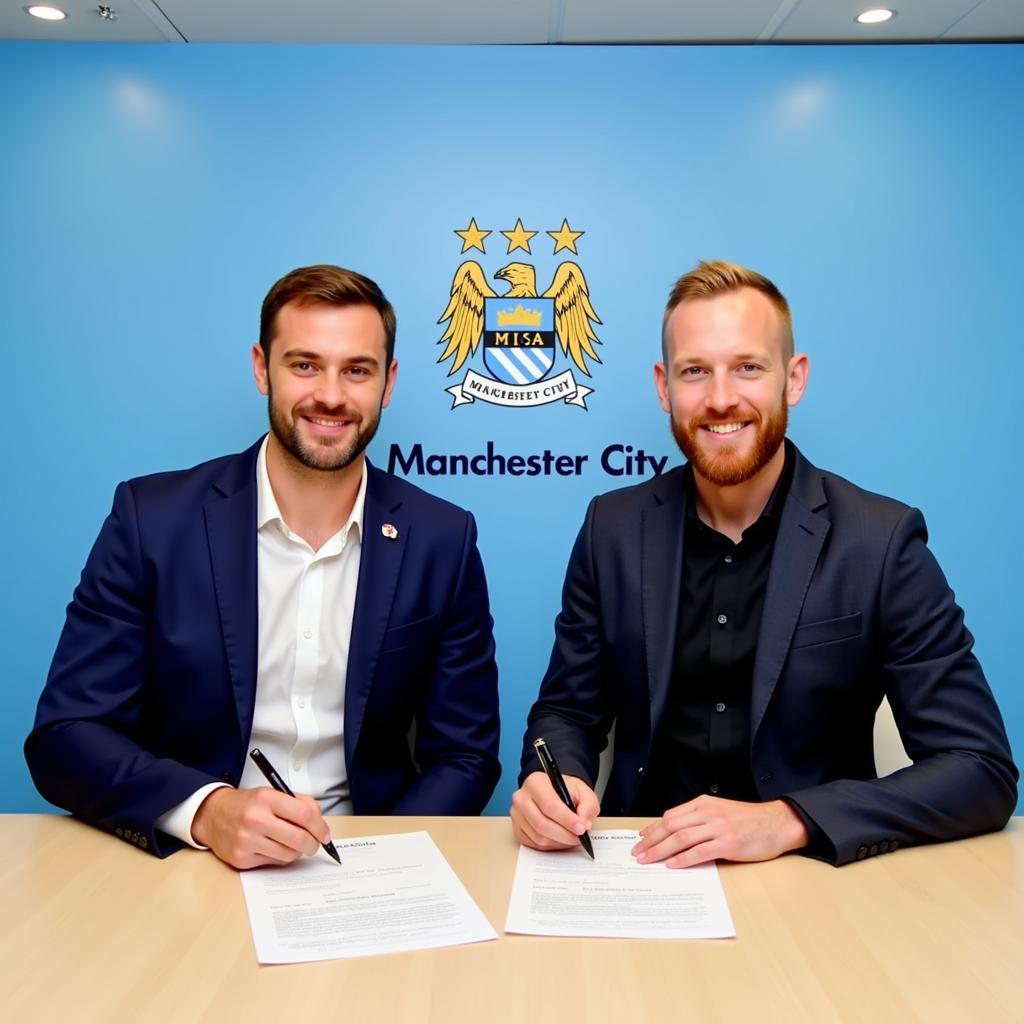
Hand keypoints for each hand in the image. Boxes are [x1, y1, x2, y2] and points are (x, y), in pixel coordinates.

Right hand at [191, 787, 330, 869]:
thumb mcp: (272, 793)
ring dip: (297, 852)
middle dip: (313, 844)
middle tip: (315, 844)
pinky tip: (275, 847)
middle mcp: (255, 819)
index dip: (320, 827)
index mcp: (266, 798)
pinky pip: (273, 862)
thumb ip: (299, 803)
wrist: (213, 815)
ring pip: (288, 854)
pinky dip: (280, 857)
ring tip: (293, 843)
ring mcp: (247, 841)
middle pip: (298, 838)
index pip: (304, 814)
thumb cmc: (247, 804)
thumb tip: (320, 823)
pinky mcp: (241, 859)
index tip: (325, 834)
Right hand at [510, 770, 599, 850]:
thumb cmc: (566, 791)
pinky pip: (534, 845)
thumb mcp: (583, 791)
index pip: (549, 804)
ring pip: (539, 837)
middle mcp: (521, 798)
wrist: (554, 793)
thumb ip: (588, 805)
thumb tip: (584, 823)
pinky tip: (560, 839)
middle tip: (580, 837)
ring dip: (559, 842)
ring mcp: (517, 815)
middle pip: (542, 824)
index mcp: (535, 782)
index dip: (566, 819)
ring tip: (572, 838)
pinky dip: (551, 846)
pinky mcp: (517, 829)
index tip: (581, 828)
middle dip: (565, 834)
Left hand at [632, 796, 808, 867]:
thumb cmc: (749, 820)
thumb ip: (699, 818)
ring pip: (681, 838)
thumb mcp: (720, 810)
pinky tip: (673, 864)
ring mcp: (718, 828)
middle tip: (637, 852)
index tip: (641, 839)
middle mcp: (708, 813)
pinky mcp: (728, 844)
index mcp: (703, 803)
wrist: (776, 823)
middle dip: (651, 840)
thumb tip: (675, 833)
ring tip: (648, 860)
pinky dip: (683, 858)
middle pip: (671, 826)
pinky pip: (700, 851)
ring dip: (661, 851)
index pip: (671, 815)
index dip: (653, 828)